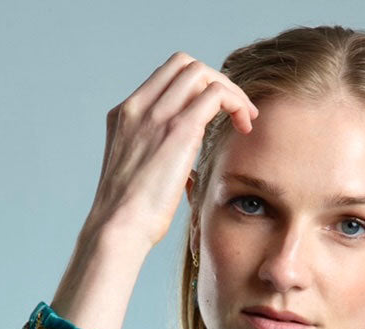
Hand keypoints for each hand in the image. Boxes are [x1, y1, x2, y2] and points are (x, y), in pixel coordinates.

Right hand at [87, 51, 258, 250]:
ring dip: (231, 91)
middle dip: (216, 82)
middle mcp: (138, 107)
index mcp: (125, 116)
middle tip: (237, 112)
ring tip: (246, 119)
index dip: (196, 87)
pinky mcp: (179, 130)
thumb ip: (156, 159)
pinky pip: (215, 94)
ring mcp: (156, 115)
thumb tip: (179, 167)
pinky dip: (236, 102)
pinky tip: (245, 126)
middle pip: (184, 65)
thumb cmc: (130, 217)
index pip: (164, 78)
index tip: (216, 113)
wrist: (118, 227)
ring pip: (201, 73)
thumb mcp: (138, 176)